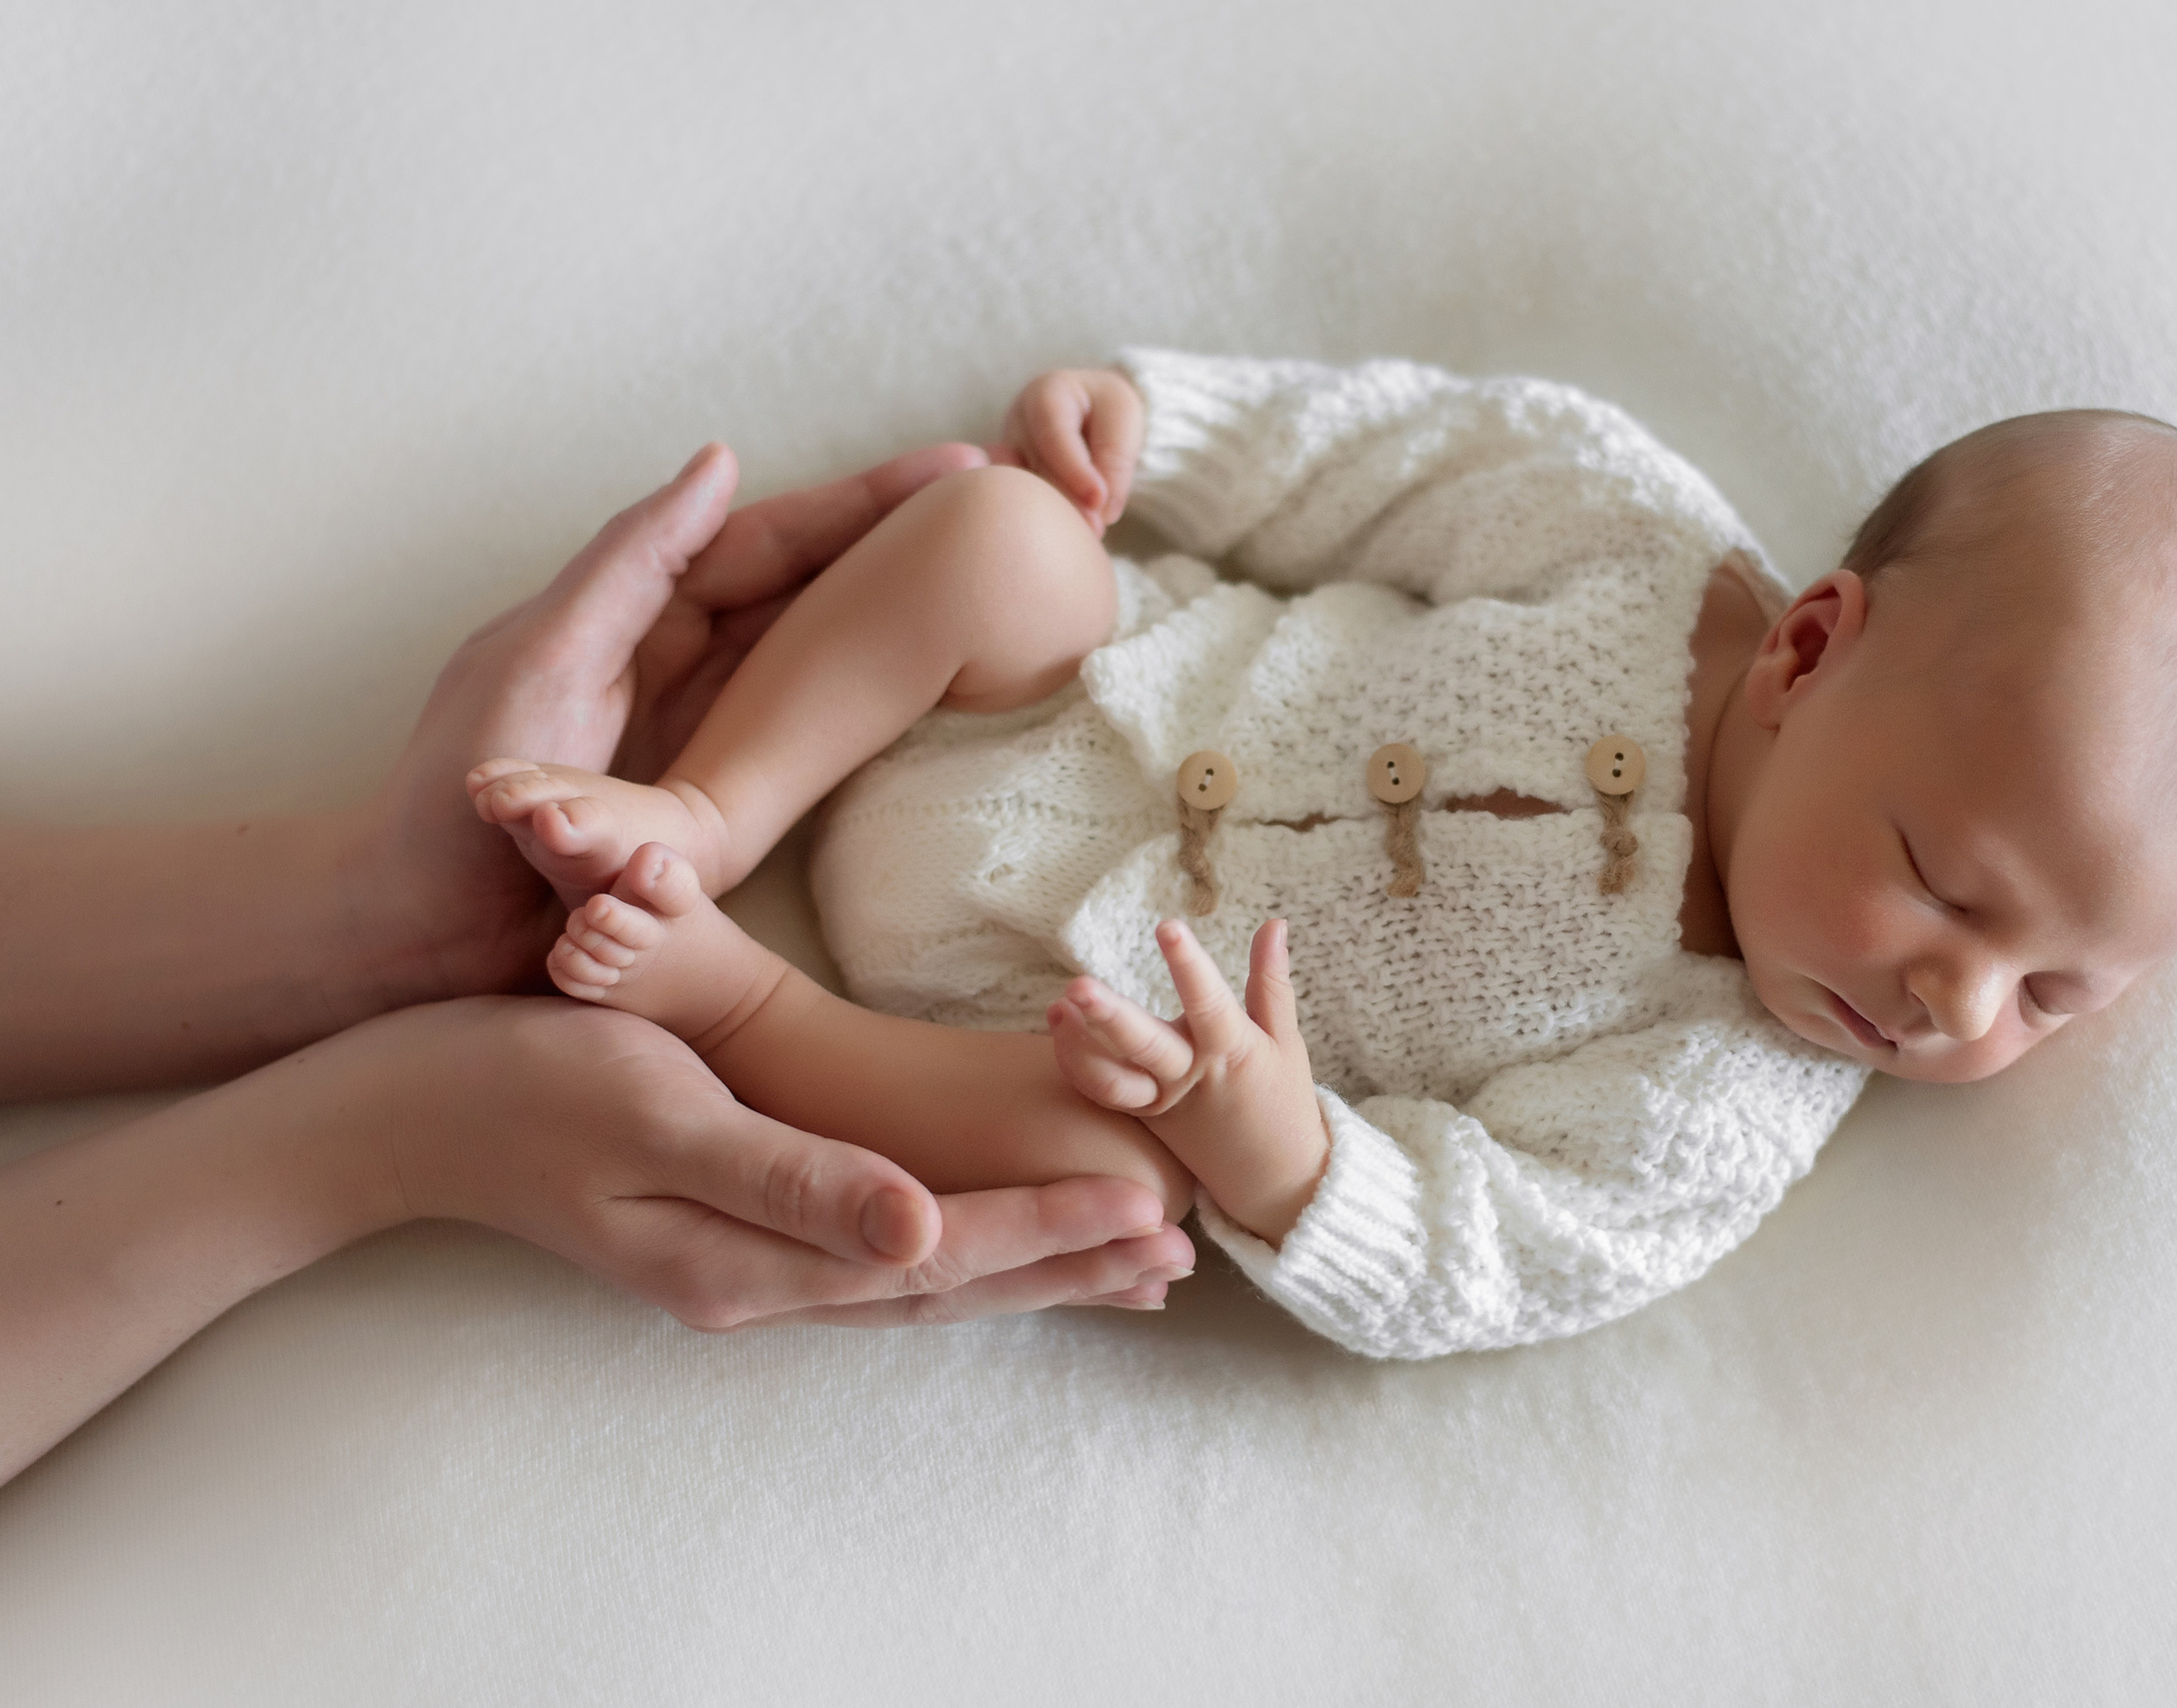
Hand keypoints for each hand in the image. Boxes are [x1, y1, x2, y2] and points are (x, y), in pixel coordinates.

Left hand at [363, 439, 988, 997]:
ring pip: (816, 656)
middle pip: (811, 586)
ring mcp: (695, 735)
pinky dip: (862, 705)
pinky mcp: (706, 811)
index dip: (866, 501)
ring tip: (992, 588)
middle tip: (1013, 510)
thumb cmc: (452, 795)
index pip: (773, 537)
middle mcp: (674, 661)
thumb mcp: (543, 654)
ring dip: (898, 617)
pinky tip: (928, 693)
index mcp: (636, 612)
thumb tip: (724, 460)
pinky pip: (800, 743)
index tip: (960, 465)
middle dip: (904, 545)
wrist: (414, 933)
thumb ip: (633, 561)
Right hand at [385, 997, 1196, 1324]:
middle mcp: (754, 1285)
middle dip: (1061, 1269)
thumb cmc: (528, 1083)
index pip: (934, 1256)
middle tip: (1177, 1257)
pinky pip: (864, 1262)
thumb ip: (794, 1180)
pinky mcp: (723, 1238)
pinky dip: (945, 1255)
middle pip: (940, 1288)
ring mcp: (736, 1270)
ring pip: (910, 1284)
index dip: (1045, 1232)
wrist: (406, 1109)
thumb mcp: (663, 1116)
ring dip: (1017, 1272)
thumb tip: (923, 1231)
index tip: (1145, 1212)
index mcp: (747, 1259)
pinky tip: (975, 1244)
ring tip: (1116, 1266)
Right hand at [989, 368, 1145, 535]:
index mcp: (1046, 394)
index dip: (1074, 469)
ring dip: (1055, 513)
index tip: (1098, 500)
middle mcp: (1018, 421)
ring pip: (1023, 488)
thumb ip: (1115, 459)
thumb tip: (1102, 511)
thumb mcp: (1123, 418)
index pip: (1053, 432)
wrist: (1092, 410)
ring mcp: (1007, 451)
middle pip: (1036, 465)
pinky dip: (1044, 517)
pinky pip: (1019, 501)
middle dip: (1067, 498)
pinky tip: (1064, 532)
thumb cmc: (1108, 409)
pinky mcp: (1008, 478)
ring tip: (1085, 532)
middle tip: (1097, 527)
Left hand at [1047, 919, 1329, 1243]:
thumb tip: (1274, 922)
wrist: (1272, 1180)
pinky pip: (1105, 1095)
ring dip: (1079, 1045)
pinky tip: (1060, 1025)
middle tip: (1078, 985)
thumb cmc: (1282, 1102)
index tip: (1168, 927)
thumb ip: (1271, 982)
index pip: (1208, 1003)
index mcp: (1233, 1051)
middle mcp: (1191, 1077)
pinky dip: (1079, 1064)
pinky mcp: (1143, 1119)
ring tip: (1057, 1007)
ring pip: (1113, 1081)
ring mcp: (1162, 1103)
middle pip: (1145, 1048)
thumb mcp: (1285, 1041)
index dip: (1188, 966)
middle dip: (1110, 1017)